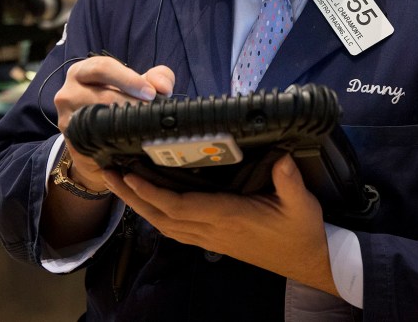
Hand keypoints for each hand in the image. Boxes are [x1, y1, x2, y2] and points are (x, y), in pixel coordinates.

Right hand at [54, 56, 174, 190]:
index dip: (129, 79)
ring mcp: (67, 117)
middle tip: (151, 112)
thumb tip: (163, 87)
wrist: (100, 133)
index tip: (151, 93)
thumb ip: (157, 78)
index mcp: (83, 71)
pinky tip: (128, 141)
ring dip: (124, 123)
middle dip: (131, 104)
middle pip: (102, 95)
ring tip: (143, 125)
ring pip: (97, 118)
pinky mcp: (71, 139)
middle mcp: (69, 91)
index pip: (104, 68)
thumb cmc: (119, 100)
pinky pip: (92, 138)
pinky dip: (112, 139)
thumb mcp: (138, 84)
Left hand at [106, 154, 337, 294]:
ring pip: (164, 224)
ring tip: (120, 182)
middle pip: (161, 215)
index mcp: (227, 217)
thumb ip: (289, 180)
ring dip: (139, 204)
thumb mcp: (302, 204)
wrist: (310, 261)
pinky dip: (157, 213)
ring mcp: (211, 238)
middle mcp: (212, 230)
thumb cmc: (303, 230)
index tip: (129, 172)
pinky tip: (149, 201)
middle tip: (108, 172)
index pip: (179, 206)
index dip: (151, 191)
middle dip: (132, 195)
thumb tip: (282, 156)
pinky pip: (176, 228)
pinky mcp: (214, 240)